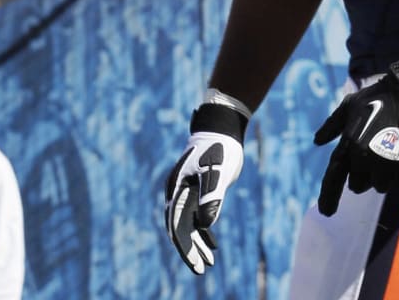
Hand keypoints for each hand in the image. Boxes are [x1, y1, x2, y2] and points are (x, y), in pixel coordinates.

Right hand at [165, 102, 247, 274]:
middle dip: (189, 250)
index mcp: (178, 190)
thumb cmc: (221, 148)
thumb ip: (212, 196)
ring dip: (197, 243)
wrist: (222, 129)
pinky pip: (196, 216)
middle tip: (201, 269)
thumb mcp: (218, 172)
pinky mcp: (197, 190)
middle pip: (179, 228)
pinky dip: (204, 230)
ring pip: (188, 224)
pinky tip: (213, 244)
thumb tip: (205, 224)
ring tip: (210, 262)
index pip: (177, 225)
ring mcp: (186, 192)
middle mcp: (178, 193)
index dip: (185, 247)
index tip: (195, 264)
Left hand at [312, 75, 398, 215]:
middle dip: (363, 175)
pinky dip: (398, 173)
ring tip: (387, 153)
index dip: (328, 197)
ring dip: (382, 175)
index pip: (334, 177)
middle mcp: (364, 155)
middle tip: (372, 156)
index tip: (327, 212)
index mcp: (348, 143)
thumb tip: (317, 141)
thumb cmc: (376, 97)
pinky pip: (397, 182)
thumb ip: (332, 126)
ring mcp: (385, 161)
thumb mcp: (348, 106)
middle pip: (357, 186)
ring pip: (379, 186)